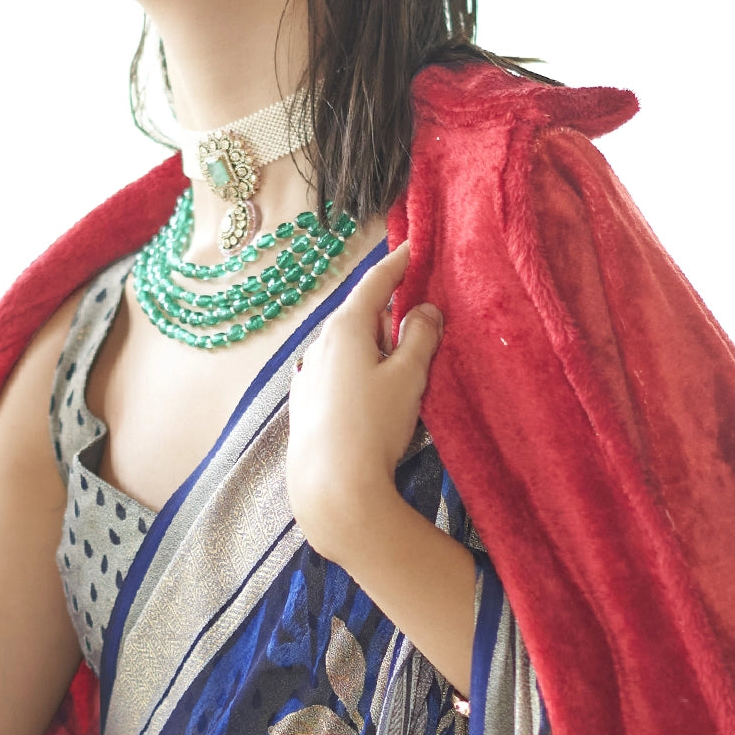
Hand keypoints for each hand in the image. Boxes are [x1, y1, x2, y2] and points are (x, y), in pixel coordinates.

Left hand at [286, 240, 443, 565]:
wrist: (332, 488)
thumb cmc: (374, 425)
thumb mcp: (409, 376)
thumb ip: (420, 336)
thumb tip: (425, 310)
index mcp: (345, 327)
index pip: (375, 281)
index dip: (399, 261)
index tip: (417, 245)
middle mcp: (320, 344)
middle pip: (364, 315)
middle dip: (394, 316)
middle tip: (426, 326)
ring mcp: (309, 375)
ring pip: (352, 347)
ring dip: (379, 348)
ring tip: (407, 373)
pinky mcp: (308, 404)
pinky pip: (341, 373)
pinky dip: (363, 372)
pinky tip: (377, 398)